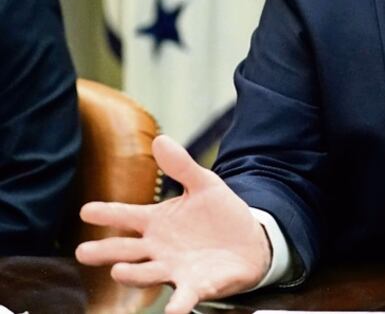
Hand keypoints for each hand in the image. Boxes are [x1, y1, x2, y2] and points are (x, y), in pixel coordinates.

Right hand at [76, 135, 271, 313]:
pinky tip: (173, 312)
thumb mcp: (204, 185)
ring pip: (147, 274)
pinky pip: (184, 297)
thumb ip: (182, 166)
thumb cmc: (220, 214)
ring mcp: (174, 268)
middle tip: (83, 252)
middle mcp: (158, 248)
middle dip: (105, 252)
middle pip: (126, 250)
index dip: (107, 213)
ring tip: (118, 272)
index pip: (126, 216)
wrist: (251, 240)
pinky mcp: (196, 286)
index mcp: (157, 222)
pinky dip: (178, 305)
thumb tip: (160, 139)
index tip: (87, 211)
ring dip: (133, 275)